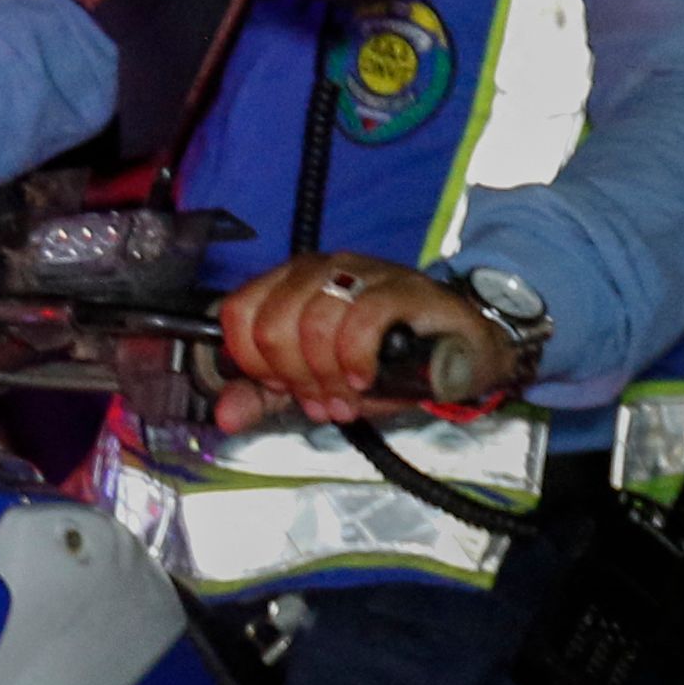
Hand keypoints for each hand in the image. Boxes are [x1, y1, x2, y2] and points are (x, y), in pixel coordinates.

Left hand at [211, 251, 508, 433]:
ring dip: (328, 378)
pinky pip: (361, 321)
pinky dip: (357, 359)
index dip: (254, 363)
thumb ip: (267, 395)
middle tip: (323, 401)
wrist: (458, 351)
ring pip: (313, 325)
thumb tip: (224, 416)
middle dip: (295, 378)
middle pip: (272, 326)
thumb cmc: (383, 359)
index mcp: (288, 282)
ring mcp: (363, 272)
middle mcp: (320, 268)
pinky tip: (366, 379)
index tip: (284, 387)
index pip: (238, 315)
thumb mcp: (315, 381)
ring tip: (348, 398)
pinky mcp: (404, 288)